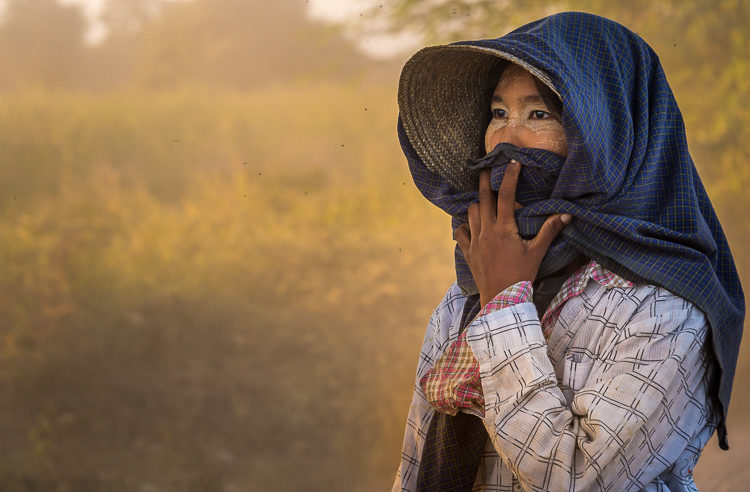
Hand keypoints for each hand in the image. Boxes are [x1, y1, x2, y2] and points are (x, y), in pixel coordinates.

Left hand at [455, 162, 571, 306]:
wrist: (501, 299)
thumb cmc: (522, 276)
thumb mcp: (537, 252)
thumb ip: (549, 230)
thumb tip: (567, 213)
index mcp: (503, 229)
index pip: (505, 195)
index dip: (509, 176)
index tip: (512, 161)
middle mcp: (486, 231)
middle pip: (482, 198)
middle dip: (484, 181)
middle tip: (485, 167)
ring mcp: (474, 241)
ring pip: (470, 213)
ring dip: (476, 203)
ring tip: (482, 198)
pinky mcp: (467, 252)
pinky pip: (460, 232)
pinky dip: (464, 224)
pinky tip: (470, 223)